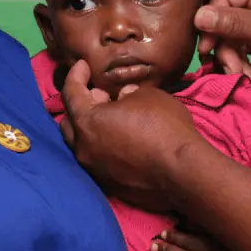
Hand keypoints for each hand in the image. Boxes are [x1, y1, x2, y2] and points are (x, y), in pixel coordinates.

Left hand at [58, 60, 203, 211]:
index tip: (81, 65)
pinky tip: (123, 142)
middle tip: (99, 96)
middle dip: (81, 106)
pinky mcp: (110, 186)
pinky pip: (100, 160)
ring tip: (113, 119)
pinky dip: (106, 147)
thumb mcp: (146, 96)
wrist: (181, 171)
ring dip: (93, 129)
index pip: (71, 93)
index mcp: (87, 122)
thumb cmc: (163, 125)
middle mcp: (84, 149)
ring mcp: (95, 170)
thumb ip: (127, 94)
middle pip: (69, 123)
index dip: (75, 75)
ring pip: (84, 145)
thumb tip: (122, 98)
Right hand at [194, 0, 250, 89]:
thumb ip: (237, 23)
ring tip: (245, 74)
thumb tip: (199, 15)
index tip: (208, 48)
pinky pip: (233, 45)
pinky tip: (250, 74)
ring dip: (231, 58)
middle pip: (221, 16)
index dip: (211, 22)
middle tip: (231, 67)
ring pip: (224, 34)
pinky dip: (237, 62)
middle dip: (224, 45)